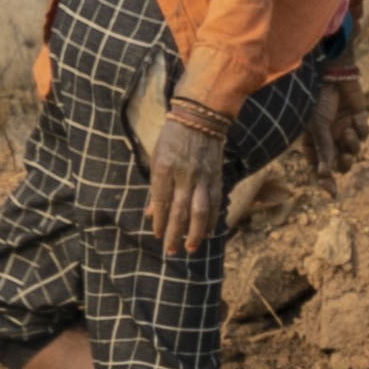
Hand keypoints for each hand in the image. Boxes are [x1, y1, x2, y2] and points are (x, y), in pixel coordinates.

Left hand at [143, 96, 229, 257]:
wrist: (201, 116)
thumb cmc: (173, 136)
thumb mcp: (157, 156)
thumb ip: (155, 186)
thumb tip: (152, 213)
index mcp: (164, 168)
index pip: (162, 201)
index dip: (161, 221)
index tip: (158, 235)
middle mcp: (184, 174)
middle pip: (180, 210)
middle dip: (175, 233)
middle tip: (172, 251)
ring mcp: (202, 176)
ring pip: (200, 210)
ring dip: (195, 232)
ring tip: (190, 248)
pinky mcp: (216, 176)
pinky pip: (214, 202)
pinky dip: (212, 219)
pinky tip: (208, 232)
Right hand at [305, 53, 367, 180]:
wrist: (334, 74)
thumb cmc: (318, 99)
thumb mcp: (318, 126)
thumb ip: (323, 151)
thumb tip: (324, 175)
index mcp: (314, 141)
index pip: (319, 167)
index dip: (325, 181)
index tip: (333, 193)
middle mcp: (330, 138)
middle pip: (340, 163)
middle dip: (344, 163)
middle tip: (345, 158)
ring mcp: (344, 129)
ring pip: (354, 150)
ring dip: (352, 144)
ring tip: (348, 130)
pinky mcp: (358, 119)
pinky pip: (364, 134)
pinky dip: (361, 129)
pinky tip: (355, 118)